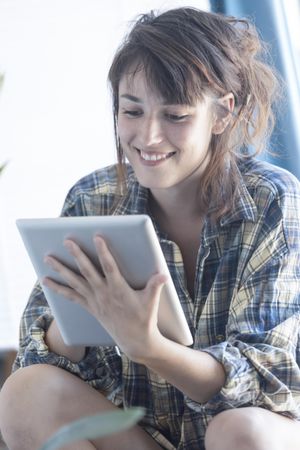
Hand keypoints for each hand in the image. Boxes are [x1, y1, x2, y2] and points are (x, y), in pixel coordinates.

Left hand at [43, 236, 166, 360]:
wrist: (135, 341)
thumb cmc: (145, 318)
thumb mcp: (151, 301)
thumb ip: (155, 285)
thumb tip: (162, 274)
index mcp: (119, 289)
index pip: (109, 267)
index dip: (103, 252)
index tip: (97, 237)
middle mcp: (103, 294)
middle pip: (87, 271)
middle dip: (77, 255)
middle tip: (67, 241)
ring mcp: (94, 301)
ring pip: (74, 282)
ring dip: (60, 269)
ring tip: (48, 258)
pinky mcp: (90, 307)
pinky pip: (71, 296)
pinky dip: (58, 288)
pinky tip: (47, 280)